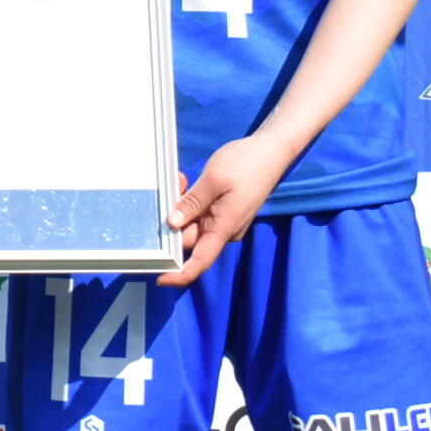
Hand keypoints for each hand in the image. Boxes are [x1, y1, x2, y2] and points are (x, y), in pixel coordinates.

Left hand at [159, 135, 297, 287]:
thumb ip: (192, 203)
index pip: (200, 261)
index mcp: (224, 228)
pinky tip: (186, 182)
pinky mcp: (222, 210)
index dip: (180, 274)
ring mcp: (223, 220)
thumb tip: (172, 223)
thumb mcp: (214, 179)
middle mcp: (223, 229)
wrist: (271, 151)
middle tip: (167, 192)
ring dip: (180, 206)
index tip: (160, 279)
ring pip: (191, 223)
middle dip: (172, 220)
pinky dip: (189, 201)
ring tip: (179, 180)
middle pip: (189, 238)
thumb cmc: (247, 164)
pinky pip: (199, 213)